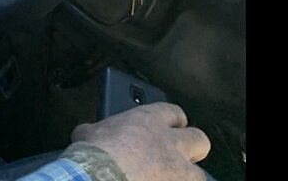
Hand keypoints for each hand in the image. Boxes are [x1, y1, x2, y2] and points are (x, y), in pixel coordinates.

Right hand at [70, 102, 210, 180]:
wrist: (98, 179)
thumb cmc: (94, 155)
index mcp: (149, 120)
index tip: (168, 127)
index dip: (172, 121)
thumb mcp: (88, 133)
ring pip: (199, 173)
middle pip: (199, 139)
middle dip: (191, 147)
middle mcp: (170, 143)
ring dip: (187, 176)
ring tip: (173, 178)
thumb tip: (89, 132)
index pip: (173, 112)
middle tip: (178, 155)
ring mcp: (177, 171)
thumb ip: (98, 130)